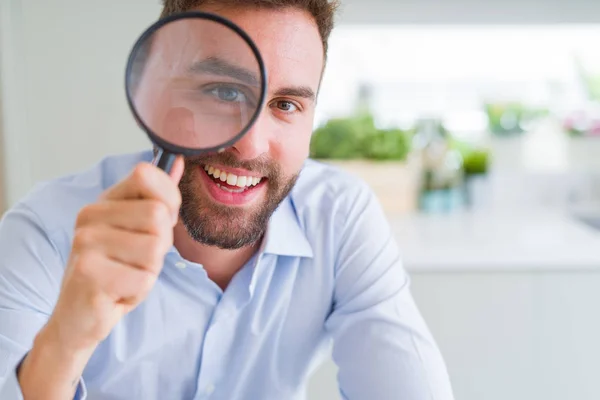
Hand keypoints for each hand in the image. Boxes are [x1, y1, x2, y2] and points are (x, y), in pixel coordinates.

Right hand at [46, 157, 183, 352]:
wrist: (78, 317)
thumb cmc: (113, 271)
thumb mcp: (137, 230)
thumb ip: (157, 197)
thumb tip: (177, 162)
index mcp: (103, 202)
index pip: (147, 175)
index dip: (168, 201)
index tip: (157, 224)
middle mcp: (89, 217)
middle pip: (158, 215)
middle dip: (161, 244)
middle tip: (137, 260)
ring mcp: (86, 244)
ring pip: (155, 248)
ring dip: (150, 270)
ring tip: (127, 275)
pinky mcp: (89, 275)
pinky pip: (144, 279)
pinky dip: (139, 292)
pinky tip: (118, 293)